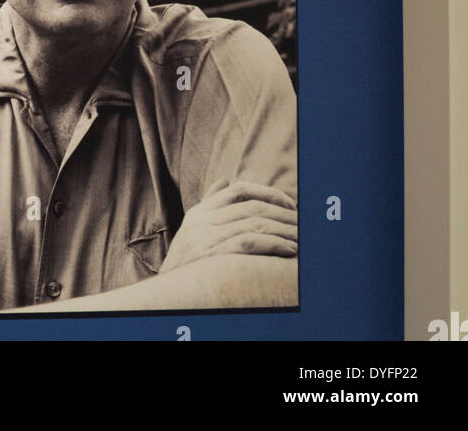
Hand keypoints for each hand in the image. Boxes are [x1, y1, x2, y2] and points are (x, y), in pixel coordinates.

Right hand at [161, 180, 297, 270]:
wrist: (171, 293)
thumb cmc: (186, 261)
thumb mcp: (193, 228)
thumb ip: (210, 203)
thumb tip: (224, 180)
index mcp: (201, 211)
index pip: (239, 189)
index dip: (267, 193)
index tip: (289, 203)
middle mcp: (203, 220)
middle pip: (252, 207)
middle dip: (282, 213)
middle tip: (302, 222)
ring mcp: (207, 238)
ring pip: (254, 224)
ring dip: (283, 230)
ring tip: (300, 238)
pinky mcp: (214, 257)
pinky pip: (251, 243)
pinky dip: (274, 244)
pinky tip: (288, 250)